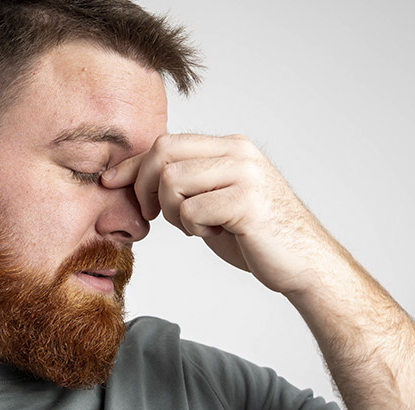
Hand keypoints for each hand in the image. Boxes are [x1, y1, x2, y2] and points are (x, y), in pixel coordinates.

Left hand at [101, 133, 342, 296]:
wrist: (303, 262)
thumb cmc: (254, 234)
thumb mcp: (213, 199)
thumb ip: (185, 182)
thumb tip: (135, 177)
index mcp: (230, 146)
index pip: (166, 143)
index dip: (133, 165)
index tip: (111, 182)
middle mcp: (238, 152)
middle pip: (163, 154)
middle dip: (144, 188)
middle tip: (152, 215)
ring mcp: (245, 174)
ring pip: (172, 182)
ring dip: (173, 212)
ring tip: (198, 226)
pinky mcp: (247, 201)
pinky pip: (191, 210)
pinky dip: (193, 228)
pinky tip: (216, 233)